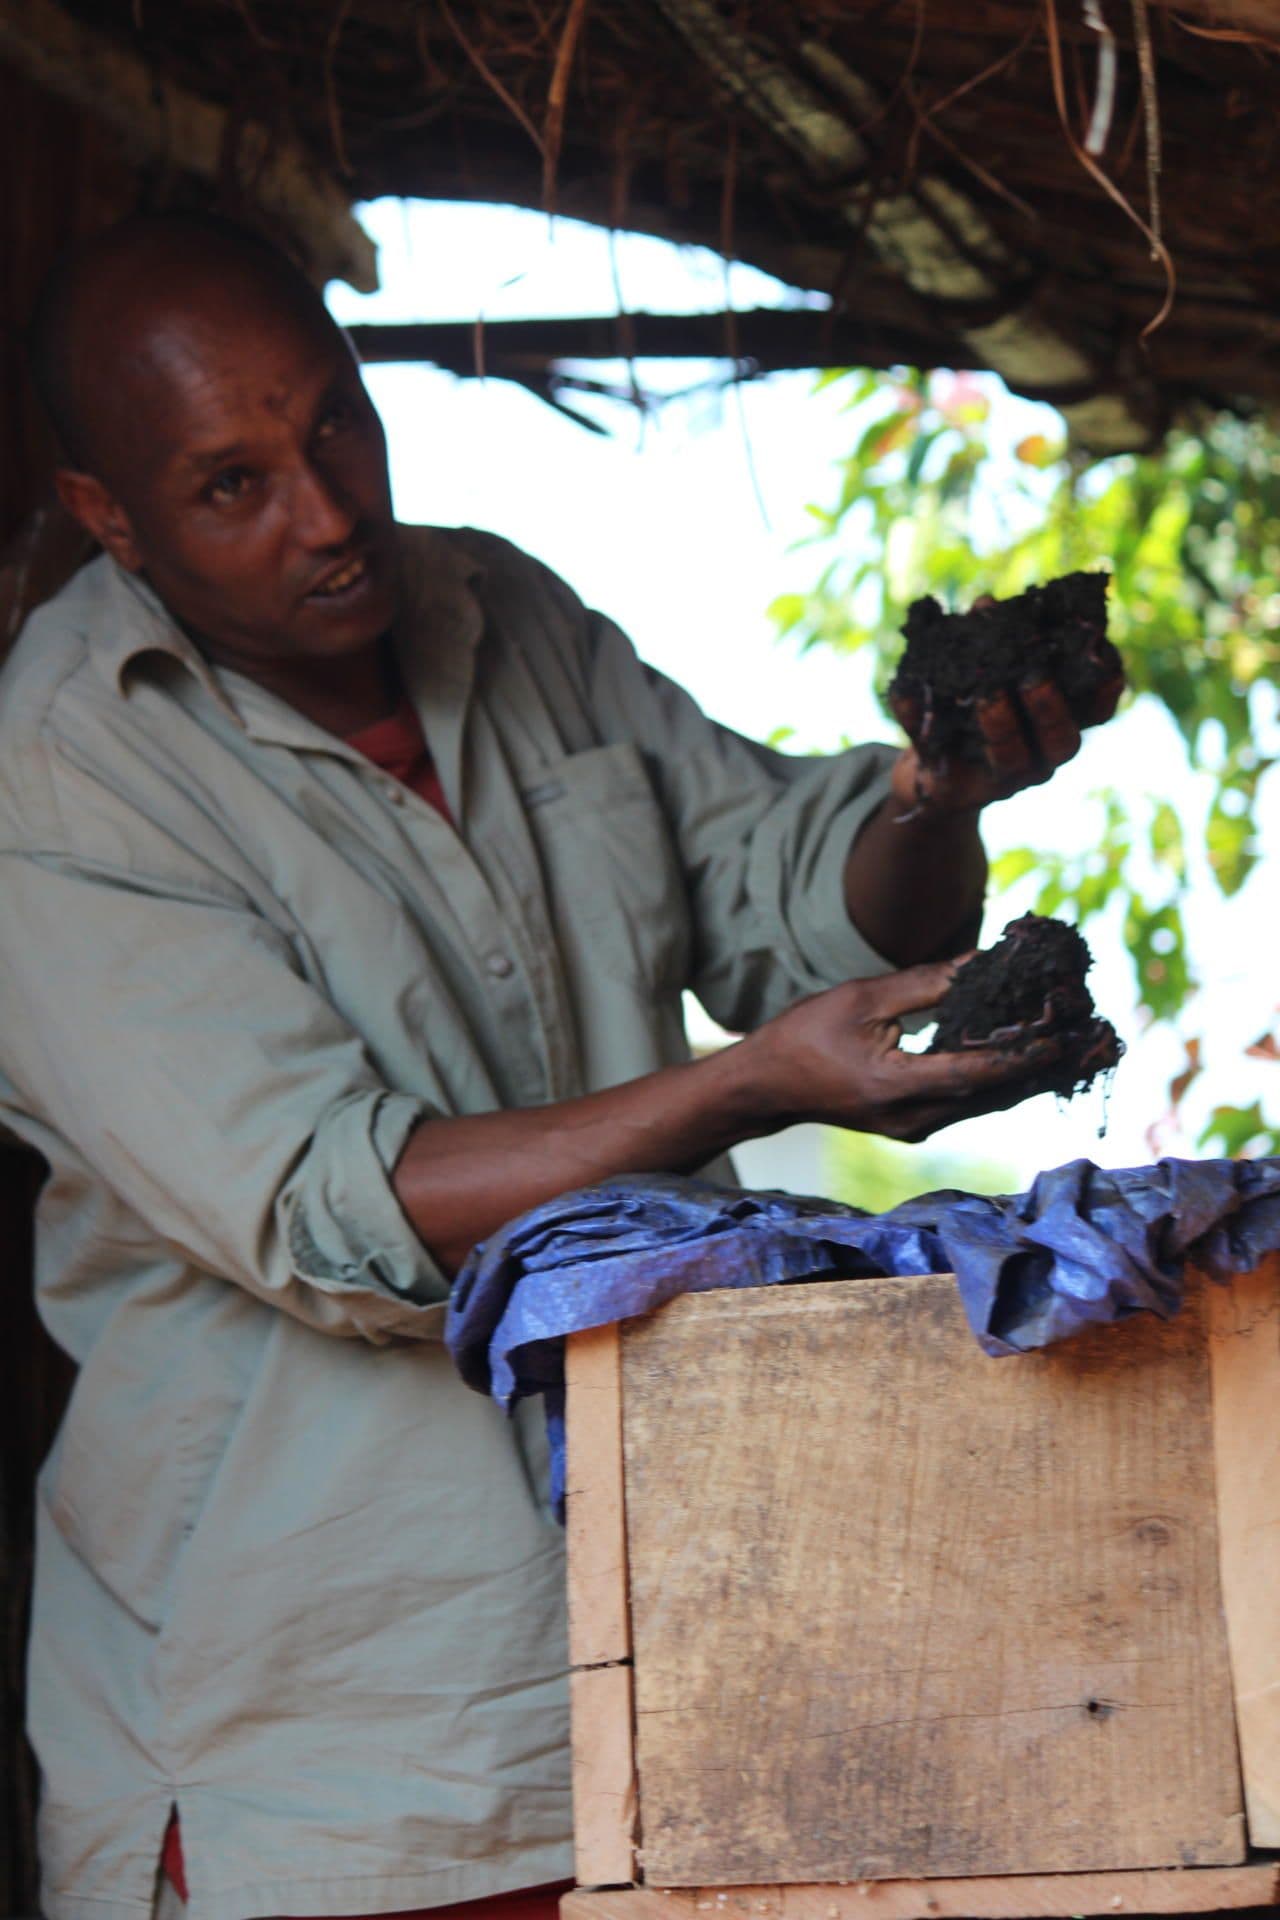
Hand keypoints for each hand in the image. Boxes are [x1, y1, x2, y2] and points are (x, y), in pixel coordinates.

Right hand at [740, 961, 1068, 1144]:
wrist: (767, 1087)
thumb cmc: (805, 1036)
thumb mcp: (863, 999)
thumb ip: (927, 985)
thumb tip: (984, 963)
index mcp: (899, 1088)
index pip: (979, 1071)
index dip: (1028, 1051)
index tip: (1071, 1030)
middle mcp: (917, 1118)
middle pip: (1001, 1092)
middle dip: (1055, 1064)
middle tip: (1105, 1039)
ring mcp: (919, 1126)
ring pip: (994, 1100)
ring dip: (1041, 1072)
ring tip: (1090, 1047)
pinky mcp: (919, 1121)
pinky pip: (976, 1099)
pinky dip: (1010, 1076)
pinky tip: (1042, 1058)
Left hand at [887, 617, 1124, 818]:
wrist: (930, 767)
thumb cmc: (972, 708)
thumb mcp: (985, 670)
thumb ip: (990, 640)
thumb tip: (985, 605)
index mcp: (1056, 723)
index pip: (1097, 711)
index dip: (1106, 687)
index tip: (1102, 655)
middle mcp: (1039, 756)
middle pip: (1062, 742)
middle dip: (1051, 709)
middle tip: (1035, 677)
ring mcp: (1001, 780)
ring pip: (1012, 759)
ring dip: (1001, 725)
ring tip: (987, 696)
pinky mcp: (955, 794)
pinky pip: (938, 760)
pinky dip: (918, 721)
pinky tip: (905, 690)